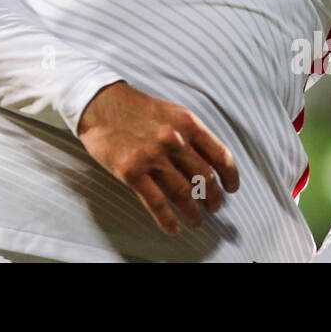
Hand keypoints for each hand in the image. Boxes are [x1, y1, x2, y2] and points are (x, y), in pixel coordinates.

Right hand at [76, 81, 239, 235]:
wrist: (99, 103)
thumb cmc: (136, 108)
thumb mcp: (171, 112)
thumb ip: (190, 134)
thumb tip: (208, 163)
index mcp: (187, 123)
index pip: (220, 156)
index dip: (230, 176)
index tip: (231, 188)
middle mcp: (174, 140)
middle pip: (205, 179)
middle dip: (213, 198)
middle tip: (214, 207)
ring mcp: (152, 156)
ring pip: (184, 194)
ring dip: (194, 213)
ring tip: (196, 221)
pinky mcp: (132, 171)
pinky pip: (157, 203)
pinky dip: (168, 219)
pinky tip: (173, 227)